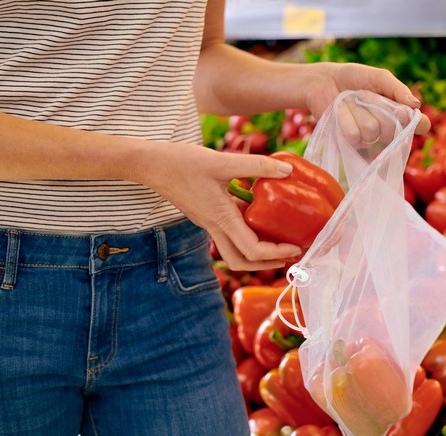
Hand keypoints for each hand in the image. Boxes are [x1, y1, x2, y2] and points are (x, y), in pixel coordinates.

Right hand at [138, 143, 301, 270]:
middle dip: (267, 264)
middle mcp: (214, 227)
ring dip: (258, 251)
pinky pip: (229, 232)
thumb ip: (256, 165)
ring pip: (234, 249)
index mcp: (221, 219)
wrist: (151, 165)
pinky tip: (261, 214)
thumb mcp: (223, 161)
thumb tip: (288, 170)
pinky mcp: (207, 215)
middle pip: (241, 261)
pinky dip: (247, 231)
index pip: (251, 250)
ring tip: (280, 239)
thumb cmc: (182, 163)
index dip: (276, 253)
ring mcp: (209, 223)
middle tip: (290, 255)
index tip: (294, 247)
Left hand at [302, 62, 431, 142]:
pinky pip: (354, 136)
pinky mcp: (349, 143)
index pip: (419, 125)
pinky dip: (345, 118)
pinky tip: (341, 111)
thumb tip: (416, 105)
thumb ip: (397, 89)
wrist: (324, 81)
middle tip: (365, 95)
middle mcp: (386, 129)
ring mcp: (368, 138)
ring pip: (372, 131)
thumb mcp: (378, 77)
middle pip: (394, 128)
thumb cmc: (353, 78)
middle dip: (378, 106)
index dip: (417, 123)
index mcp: (399, 112)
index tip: (404, 111)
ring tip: (351, 101)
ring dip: (359, 110)